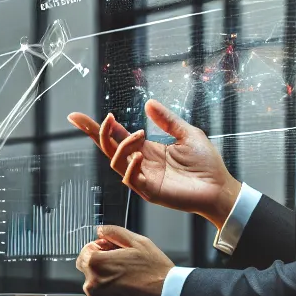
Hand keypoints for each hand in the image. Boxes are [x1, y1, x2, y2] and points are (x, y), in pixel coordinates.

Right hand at [68, 100, 240, 225]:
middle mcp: (140, 163)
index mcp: (147, 150)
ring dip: (122, 146)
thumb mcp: (187, 134)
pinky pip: (130, 179)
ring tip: (138, 135)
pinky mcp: (149, 192)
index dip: (97, 127)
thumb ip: (167, 120)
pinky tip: (138, 156)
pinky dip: (130, 166)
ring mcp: (143, 178)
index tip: (76, 117)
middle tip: (98, 119)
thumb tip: (148, 103)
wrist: (219, 187)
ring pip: (116, 162)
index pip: (116, 136)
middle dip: (97, 133)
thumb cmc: (206, 164)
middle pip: (108, 148)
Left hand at [75, 224, 172, 295]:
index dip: (100, 253)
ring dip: (108, 292)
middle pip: (91, 276)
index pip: (84, 255)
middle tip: (128, 275)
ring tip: (131, 291)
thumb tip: (100, 231)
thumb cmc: (157, 272)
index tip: (113, 256)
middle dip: (105, 273)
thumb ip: (114, 232)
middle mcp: (91, 286)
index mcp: (96, 264)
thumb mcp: (139, 242)